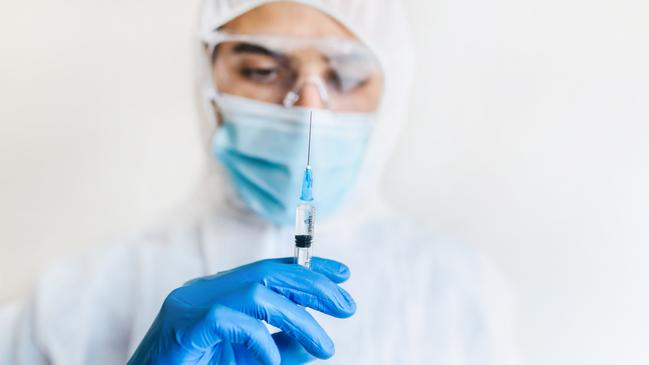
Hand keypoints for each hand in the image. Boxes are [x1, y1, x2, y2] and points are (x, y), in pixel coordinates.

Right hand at [127, 257, 355, 364]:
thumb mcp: (249, 361)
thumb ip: (280, 348)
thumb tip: (316, 342)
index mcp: (222, 292)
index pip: (271, 269)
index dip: (310, 269)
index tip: (343, 275)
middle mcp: (207, 289)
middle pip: (269, 273)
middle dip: (314, 286)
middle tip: (347, 306)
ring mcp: (192, 304)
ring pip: (257, 293)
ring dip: (298, 319)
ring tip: (324, 346)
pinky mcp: (184, 325)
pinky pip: (231, 321)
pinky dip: (260, 340)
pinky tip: (272, 361)